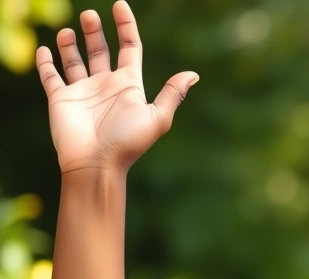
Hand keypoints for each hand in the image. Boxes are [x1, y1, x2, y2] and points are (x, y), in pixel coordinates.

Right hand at [37, 1, 197, 174]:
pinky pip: (51, 76)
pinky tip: (46, 49)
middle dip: (95, 31)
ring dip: (71, 44)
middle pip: (100, 50)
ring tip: (67, 29)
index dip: (126, 26)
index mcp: (129, 85)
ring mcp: (82, 91)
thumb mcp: (157, 118)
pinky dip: (47, 62)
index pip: (130, 48)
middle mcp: (105, 85)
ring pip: (75, 60)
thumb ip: (172, 94)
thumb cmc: (128, 142)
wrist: (97, 164)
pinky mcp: (60, 98)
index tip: (120, 5)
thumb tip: (193, 74)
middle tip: (89, 14)